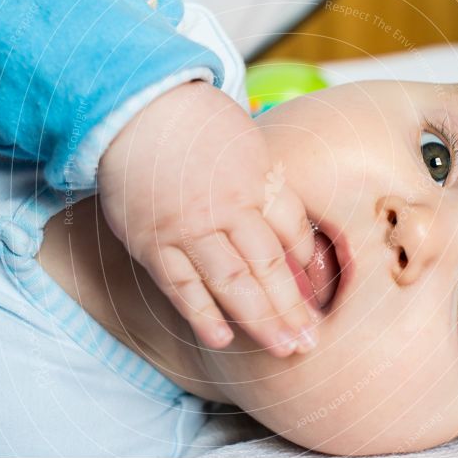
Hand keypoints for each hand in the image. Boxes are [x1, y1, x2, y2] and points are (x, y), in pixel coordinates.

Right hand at [98, 81, 317, 356]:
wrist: (136, 108)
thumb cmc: (195, 124)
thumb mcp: (247, 141)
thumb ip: (267, 182)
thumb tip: (288, 221)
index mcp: (257, 180)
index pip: (294, 232)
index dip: (310, 265)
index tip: (321, 292)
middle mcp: (228, 209)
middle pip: (270, 266)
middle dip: (293, 308)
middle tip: (311, 341)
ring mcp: (189, 229)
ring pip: (232, 283)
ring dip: (260, 320)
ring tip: (284, 349)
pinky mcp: (154, 243)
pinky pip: (181, 285)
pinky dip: (201, 314)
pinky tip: (222, 338)